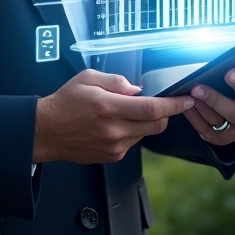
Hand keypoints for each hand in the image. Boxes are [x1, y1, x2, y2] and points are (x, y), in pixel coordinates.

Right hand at [33, 70, 193, 163]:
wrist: (47, 131)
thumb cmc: (65, 102)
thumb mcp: (87, 78)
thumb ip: (116, 81)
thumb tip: (137, 90)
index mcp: (109, 107)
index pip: (152, 109)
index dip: (174, 105)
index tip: (186, 99)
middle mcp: (114, 130)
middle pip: (156, 125)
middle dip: (167, 114)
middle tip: (167, 104)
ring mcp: (114, 146)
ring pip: (146, 133)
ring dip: (147, 122)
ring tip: (128, 111)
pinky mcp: (113, 156)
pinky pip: (133, 142)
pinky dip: (133, 131)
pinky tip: (117, 124)